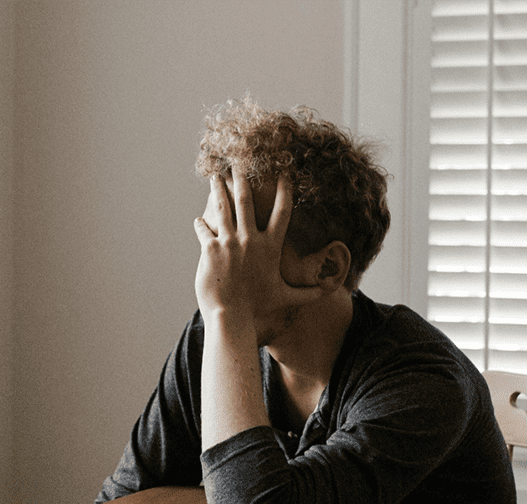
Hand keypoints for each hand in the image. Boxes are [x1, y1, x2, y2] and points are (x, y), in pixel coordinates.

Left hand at [193, 169, 316, 330]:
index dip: (284, 190)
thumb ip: (306, 293)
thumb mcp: (285, 298)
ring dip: (218, 189)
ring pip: (222, 207)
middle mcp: (250, 239)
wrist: (232, 316)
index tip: (284, 173)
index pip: (282, 211)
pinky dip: (201, 224)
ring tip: (214, 176)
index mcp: (270, 246)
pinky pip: (204, 228)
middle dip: (242, 179)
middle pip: (246, 200)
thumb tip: (327, 293)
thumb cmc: (258, 308)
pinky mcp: (210, 248)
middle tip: (239, 163)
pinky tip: (198, 220)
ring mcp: (229, 242)